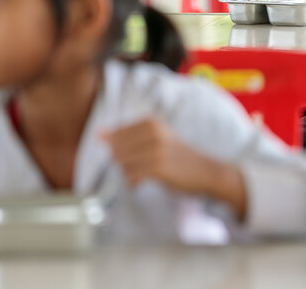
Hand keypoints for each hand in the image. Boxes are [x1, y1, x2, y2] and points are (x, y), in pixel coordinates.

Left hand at [103, 117, 222, 192]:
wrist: (206, 171)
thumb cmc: (178, 155)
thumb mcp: (157, 137)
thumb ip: (128, 135)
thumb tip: (98, 135)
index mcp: (151, 122)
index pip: (117, 134)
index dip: (118, 148)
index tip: (133, 155)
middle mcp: (152, 133)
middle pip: (117, 149)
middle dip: (123, 162)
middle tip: (142, 165)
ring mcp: (155, 150)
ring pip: (122, 164)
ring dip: (129, 172)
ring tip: (144, 172)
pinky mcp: (157, 168)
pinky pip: (131, 177)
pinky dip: (133, 182)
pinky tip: (143, 182)